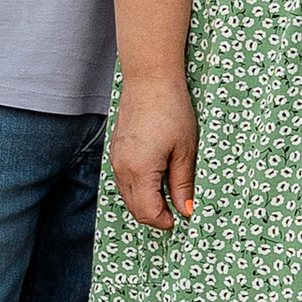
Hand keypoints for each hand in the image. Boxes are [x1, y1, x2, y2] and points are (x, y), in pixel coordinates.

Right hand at [111, 70, 197, 229]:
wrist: (150, 80)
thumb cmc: (171, 110)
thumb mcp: (185, 150)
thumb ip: (183, 184)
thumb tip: (185, 210)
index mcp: (140, 170)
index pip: (147, 212)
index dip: (163, 221)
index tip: (180, 219)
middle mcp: (122, 168)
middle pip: (134, 208)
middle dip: (154, 215)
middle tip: (176, 210)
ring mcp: (116, 158)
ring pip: (127, 195)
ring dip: (146, 201)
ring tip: (168, 193)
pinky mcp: (116, 150)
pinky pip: (124, 179)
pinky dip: (138, 187)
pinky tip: (156, 177)